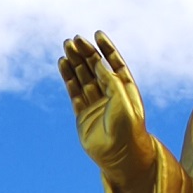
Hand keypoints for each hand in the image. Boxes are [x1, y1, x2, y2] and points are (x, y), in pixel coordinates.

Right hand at [59, 32, 156, 185]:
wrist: (121, 158)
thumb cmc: (129, 130)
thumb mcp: (123, 101)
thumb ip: (111, 81)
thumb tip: (98, 63)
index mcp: (125, 89)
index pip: (114, 63)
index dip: (106, 48)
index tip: (97, 34)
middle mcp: (110, 95)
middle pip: (95, 68)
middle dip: (85, 53)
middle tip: (74, 39)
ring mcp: (96, 105)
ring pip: (83, 78)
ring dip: (75, 62)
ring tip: (66, 47)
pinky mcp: (83, 116)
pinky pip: (74, 93)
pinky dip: (68, 78)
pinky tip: (62, 64)